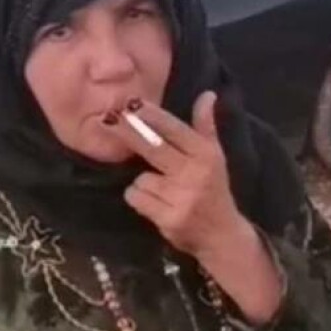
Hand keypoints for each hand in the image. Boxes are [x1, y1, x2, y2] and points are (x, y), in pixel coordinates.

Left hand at [97, 91, 249, 257]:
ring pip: (140, 178)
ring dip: (143, 182)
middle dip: (129, 132)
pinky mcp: (168, 219)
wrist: (222, 235)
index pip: (175, 130)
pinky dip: (139, 198)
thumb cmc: (214, 189)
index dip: (153, 116)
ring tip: (160, 190)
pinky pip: (136, 197)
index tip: (133, 103)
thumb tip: (207, 94)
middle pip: (153, 148)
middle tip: (109, 118)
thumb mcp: (215, 156)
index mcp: (205, 155)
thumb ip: (205, 126)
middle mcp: (194, 174)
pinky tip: (154, 204)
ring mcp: (181, 198)